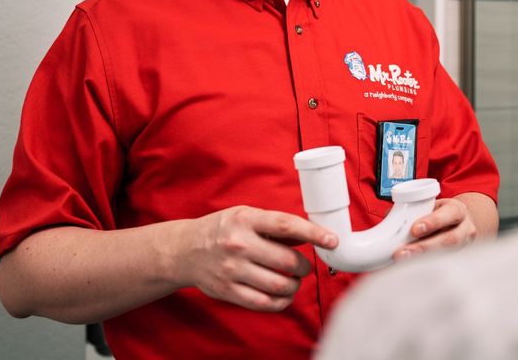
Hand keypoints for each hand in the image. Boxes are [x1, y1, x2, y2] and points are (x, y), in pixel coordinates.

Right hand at [176, 206, 337, 311]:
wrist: (184, 250)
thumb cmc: (222, 229)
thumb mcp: (246, 215)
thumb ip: (276, 225)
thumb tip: (310, 234)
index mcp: (246, 219)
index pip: (287, 225)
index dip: (314, 233)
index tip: (332, 240)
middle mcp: (239, 244)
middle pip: (287, 260)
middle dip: (304, 266)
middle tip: (304, 266)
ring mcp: (232, 269)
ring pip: (279, 285)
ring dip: (294, 285)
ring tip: (293, 281)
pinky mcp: (227, 291)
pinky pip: (263, 302)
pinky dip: (280, 301)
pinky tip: (282, 295)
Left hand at [392, 197, 478, 260]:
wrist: (460, 223)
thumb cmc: (442, 214)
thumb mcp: (434, 205)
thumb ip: (415, 209)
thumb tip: (389, 217)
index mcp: (457, 210)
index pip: (450, 214)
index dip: (433, 222)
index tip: (414, 230)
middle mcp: (465, 229)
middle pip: (449, 240)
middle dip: (424, 247)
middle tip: (402, 253)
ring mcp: (463, 247)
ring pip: (446, 256)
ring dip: (422, 260)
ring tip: (402, 263)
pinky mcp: (457, 259)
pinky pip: (443, 266)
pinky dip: (426, 268)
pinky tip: (411, 271)